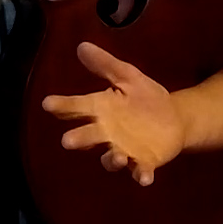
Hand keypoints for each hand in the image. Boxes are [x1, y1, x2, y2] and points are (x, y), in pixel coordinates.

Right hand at [40, 41, 184, 186]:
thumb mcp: (128, 76)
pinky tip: (145, 177)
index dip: (63, 106)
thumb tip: (81, 45)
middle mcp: (107, 133)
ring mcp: (125, 149)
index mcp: (101, 109)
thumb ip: (106, 65)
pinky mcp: (145, 161)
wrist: (174, 118)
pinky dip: (141, 175)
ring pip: (111, 158)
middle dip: (79, 139)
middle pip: (88, 136)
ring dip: (111, 158)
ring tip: (115, 155)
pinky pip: (140, 171)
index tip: (48, 103)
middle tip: (67, 141)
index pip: (77, 107)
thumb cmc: (144, 98)